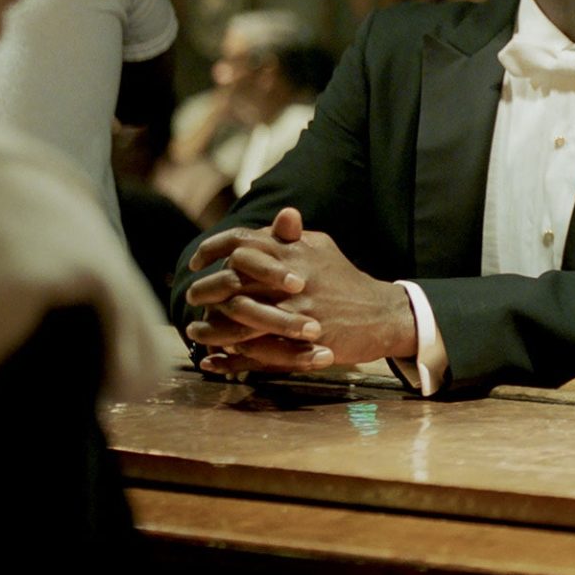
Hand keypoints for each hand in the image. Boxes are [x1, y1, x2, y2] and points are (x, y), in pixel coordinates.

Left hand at [185, 207, 416, 374]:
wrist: (383, 315)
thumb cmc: (346, 281)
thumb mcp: (323, 250)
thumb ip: (295, 237)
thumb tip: (281, 215)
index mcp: (295, 253)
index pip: (243, 242)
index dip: (214, 248)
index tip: (197, 261)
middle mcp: (292, 279)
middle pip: (233, 279)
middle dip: (206, 289)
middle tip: (191, 296)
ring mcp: (296, 311)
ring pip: (240, 316)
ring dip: (212, 325)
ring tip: (195, 330)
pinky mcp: (302, 342)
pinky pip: (257, 351)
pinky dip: (230, 358)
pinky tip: (212, 359)